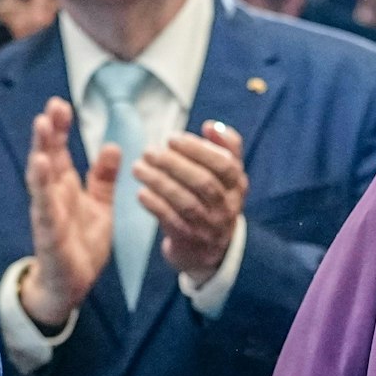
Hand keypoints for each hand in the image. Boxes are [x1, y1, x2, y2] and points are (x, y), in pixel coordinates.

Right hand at [18, 96, 118, 330]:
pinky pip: (44, 205)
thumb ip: (103, 178)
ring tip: (42, 124)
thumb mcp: (100, 206)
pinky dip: (41, 184)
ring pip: (41, 175)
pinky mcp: (48, 231)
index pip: (60, 150)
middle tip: (53, 105)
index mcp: (64, 186)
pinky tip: (40, 165)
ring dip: (40, 149)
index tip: (61, 104)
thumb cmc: (81, 243)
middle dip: (48, 131)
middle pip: (47, 156)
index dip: (59, 128)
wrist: (71, 285)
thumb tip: (112, 145)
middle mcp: (52, 194)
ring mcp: (47, 211)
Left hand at [133, 120, 247, 286]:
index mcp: (237, 186)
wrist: (209, 249)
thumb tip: (211, 126)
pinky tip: (141, 192)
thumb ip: (225, 146)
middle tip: (148, 150)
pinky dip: (155, 205)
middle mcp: (227, 207)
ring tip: (138, 167)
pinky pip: (172, 221)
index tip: (171, 138)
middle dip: (174, 163)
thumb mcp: (227, 175)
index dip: (197, 149)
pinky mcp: (190, 240)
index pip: (224, 165)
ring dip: (159, 182)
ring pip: (185, 202)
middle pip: (203, 182)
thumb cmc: (214, 198)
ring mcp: (209, 226)